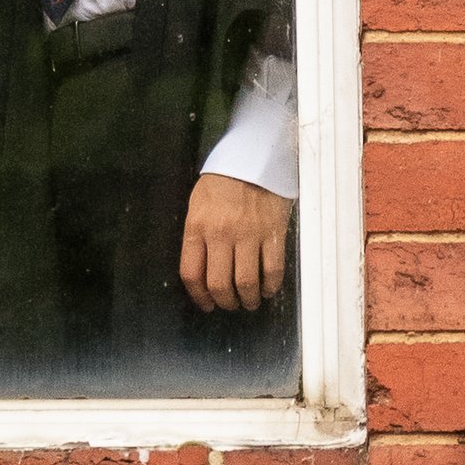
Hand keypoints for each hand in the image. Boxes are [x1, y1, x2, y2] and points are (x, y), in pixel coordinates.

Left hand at [181, 173, 291, 313]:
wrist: (252, 160)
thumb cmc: (221, 183)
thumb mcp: (197, 206)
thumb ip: (197, 237)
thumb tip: (201, 270)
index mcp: (197, 228)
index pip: (192, 273)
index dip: (198, 296)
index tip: (206, 304)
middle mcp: (221, 235)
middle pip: (219, 284)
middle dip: (225, 302)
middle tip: (230, 305)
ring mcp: (249, 235)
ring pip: (246, 283)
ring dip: (248, 300)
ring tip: (249, 301)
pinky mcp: (272, 234)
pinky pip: (272, 270)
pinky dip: (270, 286)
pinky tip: (268, 289)